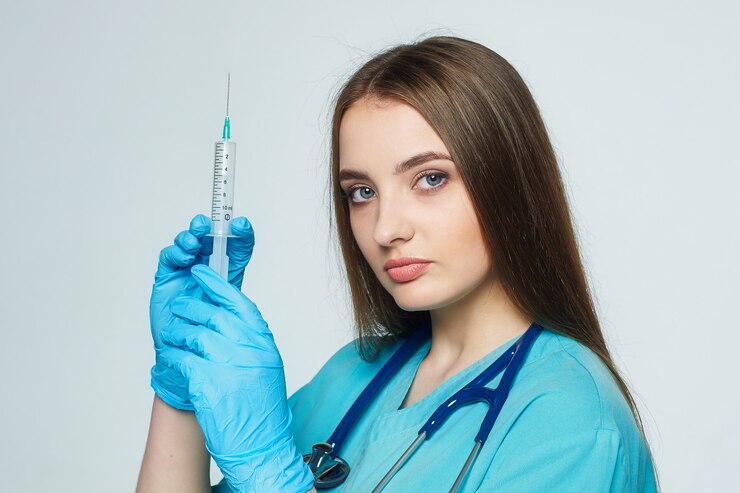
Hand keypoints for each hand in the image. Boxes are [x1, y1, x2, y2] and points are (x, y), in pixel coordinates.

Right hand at [149, 214, 254, 409]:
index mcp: (228, 273)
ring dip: (189, 238)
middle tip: (207, 223)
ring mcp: (185, 273)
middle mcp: (206, 269)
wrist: (190, 359)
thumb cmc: (215, 336)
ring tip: (194, 241)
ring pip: (186, 244)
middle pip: (208, 238)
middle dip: (208, 226)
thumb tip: (250, 284)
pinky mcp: (166, 280)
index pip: (236, 247)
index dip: (240, 234)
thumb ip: (241, 291)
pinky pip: (168, 259)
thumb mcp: (236, 313)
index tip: (242, 225)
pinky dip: (175, 253)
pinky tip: (183, 257)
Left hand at [157, 264, 312, 492]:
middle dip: (190, 309)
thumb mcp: (265, 367)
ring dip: (178, 334)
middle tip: (177, 308)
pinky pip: (182, 360)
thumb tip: (226, 318)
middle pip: (214, 315)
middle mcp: (250, 350)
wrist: (261, 445)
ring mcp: (231, 366)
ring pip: (195, 335)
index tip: (201, 273)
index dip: (216, 285)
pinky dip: (172, 359)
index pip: (238, 303)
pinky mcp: (209, 385)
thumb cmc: (261, 409)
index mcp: (264, 343)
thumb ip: (249, 341)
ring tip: (171, 338)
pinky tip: (169, 362)